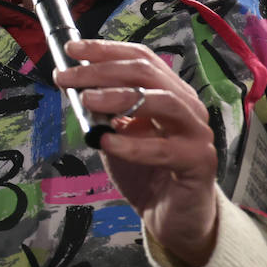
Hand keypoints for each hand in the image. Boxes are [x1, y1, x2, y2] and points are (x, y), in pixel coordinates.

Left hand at [57, 39, 219, 266]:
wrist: (170, 216)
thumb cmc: (144, 172)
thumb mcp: (114, 135)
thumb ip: (100, 113)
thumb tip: (73, 85)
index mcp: (167, 92)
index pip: (140, 59)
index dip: (106, 50)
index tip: (71, 49)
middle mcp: (186, 105)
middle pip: (147, 74)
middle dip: (102, 71)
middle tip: (67, 77)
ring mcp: (196, 132)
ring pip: (163, 102)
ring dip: (120, 97)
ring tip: (87, 100)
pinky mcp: (199, 162)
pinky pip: (164, 149)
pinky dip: (133, 144)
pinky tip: (106, 142)